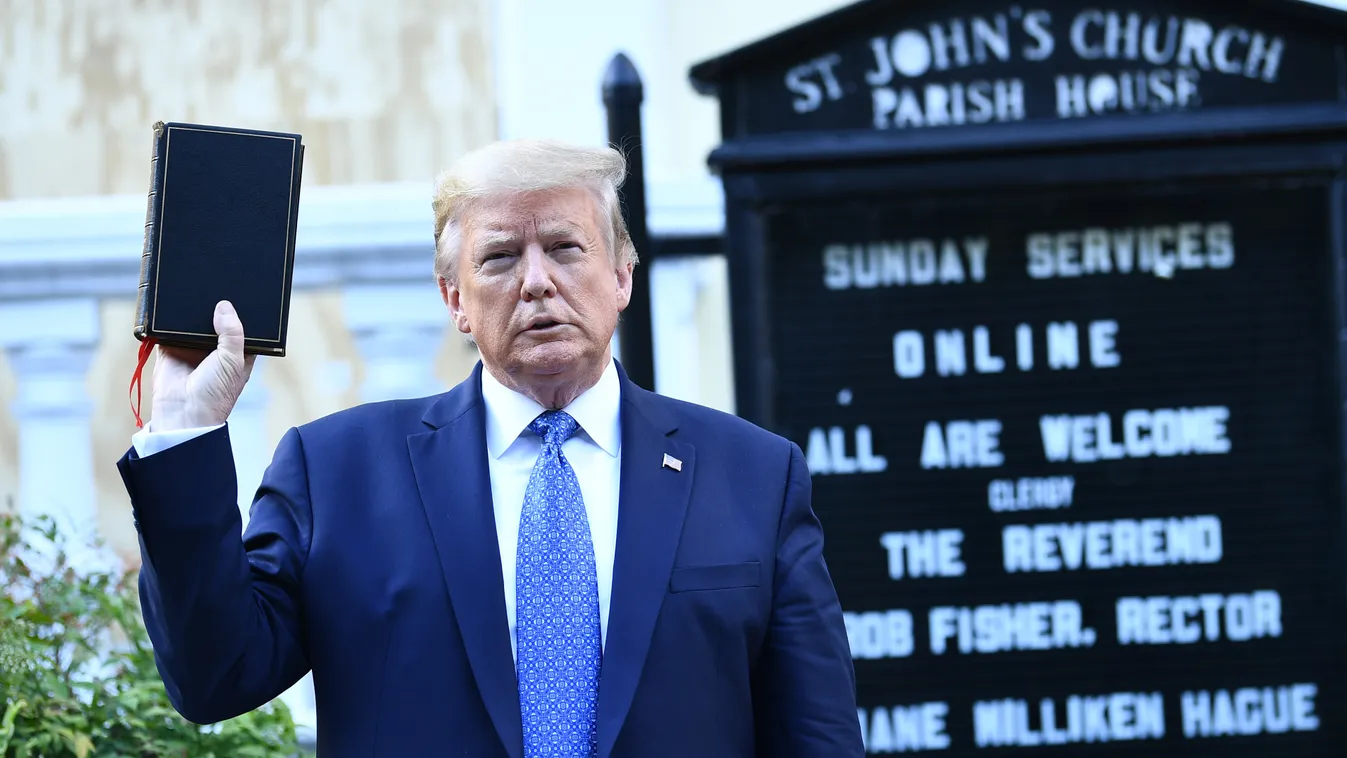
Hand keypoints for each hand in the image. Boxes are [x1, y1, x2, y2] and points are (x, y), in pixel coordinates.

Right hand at [148, 300, 257, 431]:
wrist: (184, 413)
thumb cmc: (216, 393)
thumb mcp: (233, 360)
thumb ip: (232, 332)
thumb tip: (224, 306)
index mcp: (236, 352)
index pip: (240, 326)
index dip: (241, 312)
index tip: (241, 292)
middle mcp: (214, 348)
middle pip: (215, 320)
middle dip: (214, 307)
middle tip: (214, 284)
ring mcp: (191, 347)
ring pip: (192, 321)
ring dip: (192, 310)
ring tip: (194, 288)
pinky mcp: (169, 348)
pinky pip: (168, 328)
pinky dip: (169, 318)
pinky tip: (173, 302)